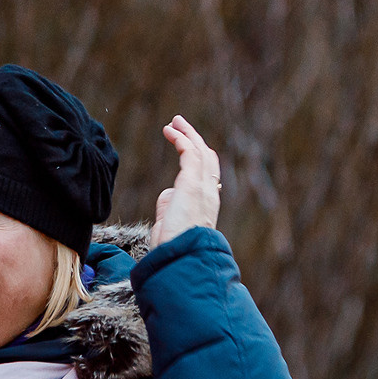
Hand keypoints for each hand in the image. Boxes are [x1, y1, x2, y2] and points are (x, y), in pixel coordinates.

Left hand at [146, 115, 221, 250]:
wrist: (179, 256)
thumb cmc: (173, 247)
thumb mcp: (170, 223)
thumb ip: (169, 206)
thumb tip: (168, 194)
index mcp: (206, 204)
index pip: (208, 174)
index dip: (198, 157)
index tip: (185, 145)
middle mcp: (209, 193)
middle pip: (207, 158)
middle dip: (194, 139)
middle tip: (180, 125)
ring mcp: (204, 188)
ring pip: (201, 152)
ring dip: (187, 134)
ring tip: (174, 122)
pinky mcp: (193, 184)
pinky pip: (190, 154)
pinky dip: (181, 139)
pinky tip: (169, 130)